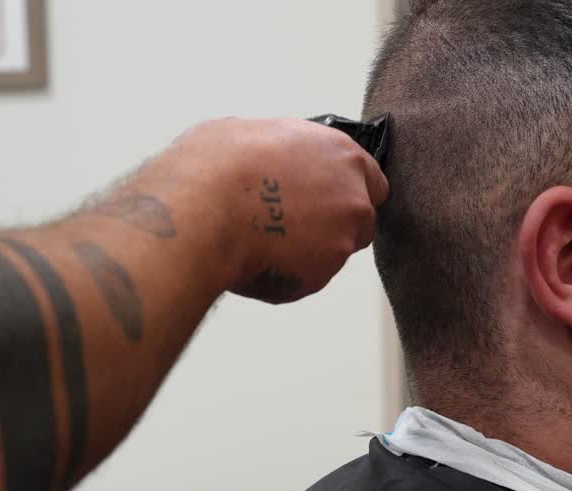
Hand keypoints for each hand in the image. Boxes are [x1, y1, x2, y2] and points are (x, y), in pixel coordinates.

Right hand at [135, 117, 390, 303]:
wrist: (200, 210)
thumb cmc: (216, 167)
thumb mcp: (250, 133)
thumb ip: (283, 152)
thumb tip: (271, 159)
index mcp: (341, 155)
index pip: (371, 181)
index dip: (347, 193)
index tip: (328, 201)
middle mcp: (353, 198)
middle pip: (359, 223)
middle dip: (332, 227)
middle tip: (289, 226)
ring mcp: (341, 239)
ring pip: (331, 253)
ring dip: (306, 251)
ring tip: (259, 239)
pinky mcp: (322, 275)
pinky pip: (306, 278)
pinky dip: (285, 274)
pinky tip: (253, 258)